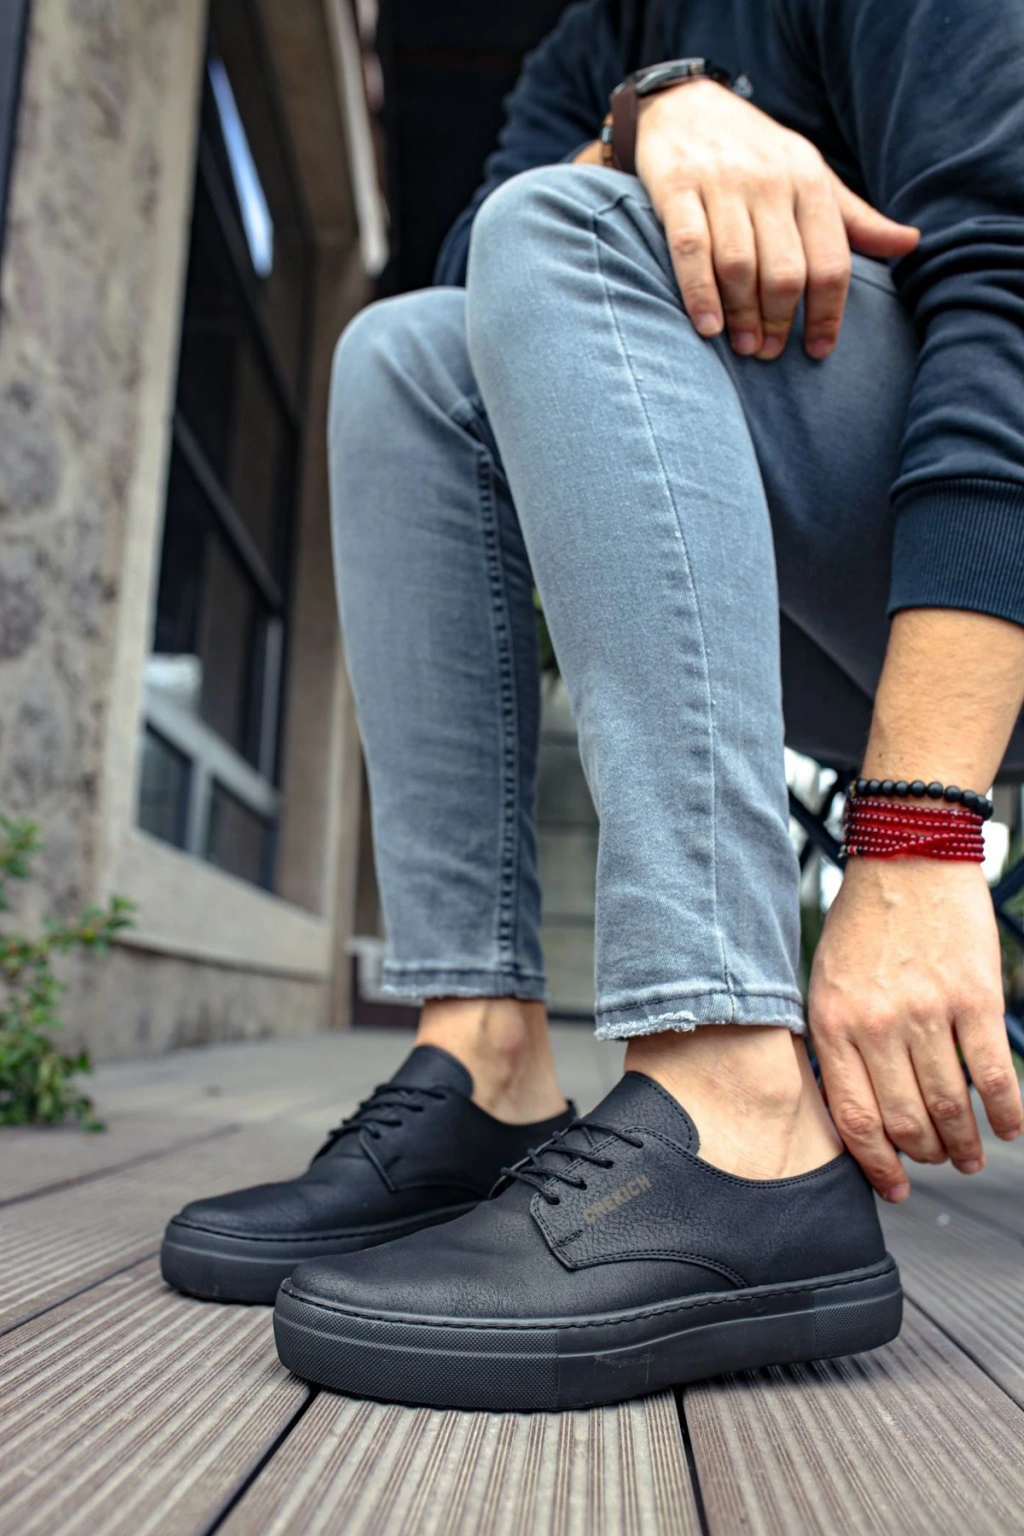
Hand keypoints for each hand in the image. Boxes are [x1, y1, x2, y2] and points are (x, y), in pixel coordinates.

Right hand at [634, 79, 919, 359]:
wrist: (685, 105)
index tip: (819, 350)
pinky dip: (700, 294)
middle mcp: (769, 180)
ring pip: (739, 264)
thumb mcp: (810, 176)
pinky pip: (691, 250)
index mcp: (809, 181)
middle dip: (781, 320)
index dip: (828, 313)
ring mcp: (721, 183)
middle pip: (785, 270)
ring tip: (744, 347)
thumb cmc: (755, 154)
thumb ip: (853, 218)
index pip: (830, 260)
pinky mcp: (677, 188)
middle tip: (770, 352)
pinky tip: (708, 327)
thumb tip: (911, 244)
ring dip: (743, 315)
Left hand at [809, 857, 1022, 1199]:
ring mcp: (927, 1011)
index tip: (895, 1188)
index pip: (855, 1118)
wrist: (907, 858)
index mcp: (833, 1023)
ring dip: (966, 1143)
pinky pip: (993, 1074)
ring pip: (951, 1105)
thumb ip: (835, 1044)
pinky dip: (1006, 1112)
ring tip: (972, 1157)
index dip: (878, 1166)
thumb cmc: (862, 923)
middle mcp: (877, 1024)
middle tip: (939, 1163)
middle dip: (925, 1156)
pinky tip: (1009, 1129)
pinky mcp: (974, 998)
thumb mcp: (824, 983)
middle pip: (906, 1121)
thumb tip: (855, 1111)